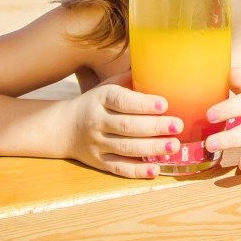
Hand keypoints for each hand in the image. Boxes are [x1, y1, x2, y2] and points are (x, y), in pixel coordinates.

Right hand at [63, 71, 182, 178]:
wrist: (63, 127)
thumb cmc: (97, 102)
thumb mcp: (109, 85)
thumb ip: (132, 79)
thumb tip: (162, 69)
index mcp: (101, 98)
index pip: (122, 100)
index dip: (143, 103)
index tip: (164, 104)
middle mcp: (97, 121)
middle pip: (127, 125)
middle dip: (155, 126)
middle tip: (177, 125)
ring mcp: (97, 143)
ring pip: (125, 147)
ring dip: (152, 148)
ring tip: (174, 145)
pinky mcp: (99, 162)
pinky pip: (118, 168)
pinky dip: (137, 171)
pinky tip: (155, 171)